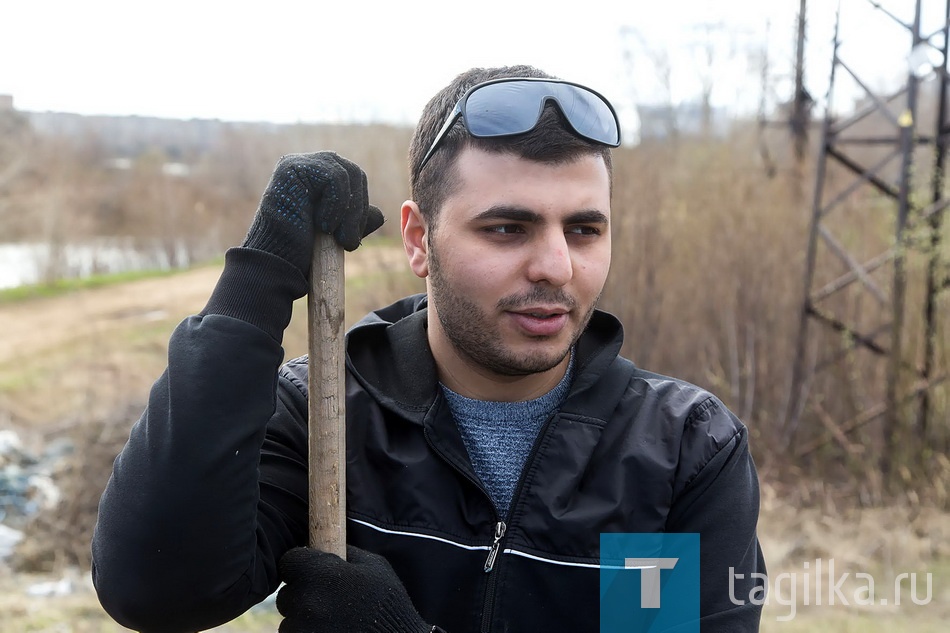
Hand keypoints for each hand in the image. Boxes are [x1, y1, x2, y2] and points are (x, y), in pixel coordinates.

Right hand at [242, 152, 384, 276]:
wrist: (277, 264)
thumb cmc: (302, 250)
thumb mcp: (336, 232)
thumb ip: (354, 220)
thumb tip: (379, 215)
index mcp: (316, 175)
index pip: (355, 178)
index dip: (360, 208)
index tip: (351, 238)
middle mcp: (305, 163)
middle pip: (355, 172)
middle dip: (358, 210)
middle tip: (349, 242)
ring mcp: (297, 163)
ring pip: (348, 174)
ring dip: (349, 213)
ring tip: (337, 237)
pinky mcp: (292, 168)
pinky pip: (334, 178)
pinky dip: (336, 206)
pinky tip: (321, 225)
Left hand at [277, 545, 433, 632]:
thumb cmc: (388, 603)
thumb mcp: (374, 566)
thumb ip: (346, 553)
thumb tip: (329, 544)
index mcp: (321, 573)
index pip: (289, 561)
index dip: (301, 566)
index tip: (312, 573)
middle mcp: (307, 601)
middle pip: (286, 595)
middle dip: (303, 595)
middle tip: (327, 601)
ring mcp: (303, 629)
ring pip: (289, 621)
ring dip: (304, 620)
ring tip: (333, 620)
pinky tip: (332, 631)